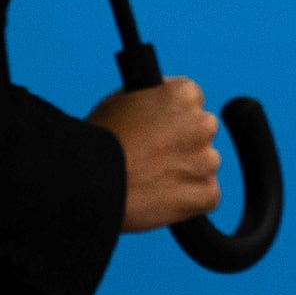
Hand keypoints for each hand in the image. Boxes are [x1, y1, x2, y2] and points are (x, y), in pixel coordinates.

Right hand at [92, 77, 221, 231]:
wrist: (89, 182)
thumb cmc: (98, 141)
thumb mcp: (123, 100)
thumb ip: (154, 100)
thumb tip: (164, 105)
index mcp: (184, 94)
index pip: (191, 102)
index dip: (172, 118)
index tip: (157, 132)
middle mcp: (202, 124)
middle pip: (201, 133)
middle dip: (183, 144)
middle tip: (153, 158)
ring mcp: (207, 160)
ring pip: (203, 165)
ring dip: (186, 172)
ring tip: (150, 181)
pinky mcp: (206, 194)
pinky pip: (207, 196)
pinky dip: (189, 200)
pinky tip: (162, 198)